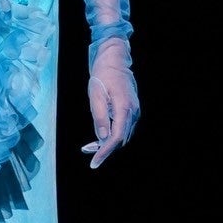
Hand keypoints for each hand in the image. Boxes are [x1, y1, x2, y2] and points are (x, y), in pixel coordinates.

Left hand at [81, 42, 139, 167]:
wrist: (114, 59)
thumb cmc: (102, 75)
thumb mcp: (96, 96)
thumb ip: (100, 118)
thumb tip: (102, 139)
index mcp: (124, 108)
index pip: (116, 138)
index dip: (105, 152)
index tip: (94, 163)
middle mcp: (133, 112)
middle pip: (121, 139)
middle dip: (105, 149)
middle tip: (87, 152)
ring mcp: (135, 111)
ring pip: (123, 135)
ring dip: (108, 143)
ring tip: (90, 146)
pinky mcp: (132, 110)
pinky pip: (123, 127)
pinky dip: (112, 134)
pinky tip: (100, 135)